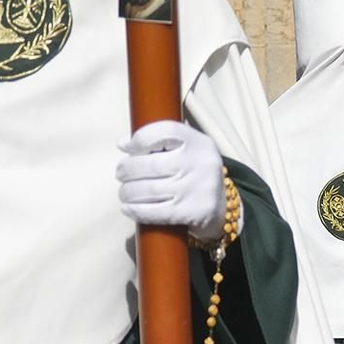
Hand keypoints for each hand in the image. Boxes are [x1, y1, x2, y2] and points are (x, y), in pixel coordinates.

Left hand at [115, 119, 226, 239]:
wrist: (220, 208)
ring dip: (127, 192)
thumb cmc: (192, 174)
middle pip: (148, 164)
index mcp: (199, 143)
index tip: (128, 148)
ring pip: (145, 189)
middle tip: (122, 175)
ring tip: (126, 192)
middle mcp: (201, 163)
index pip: (164, 131)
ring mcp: (198, 189)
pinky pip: (152, 212)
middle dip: (126, 171)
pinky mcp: (193, 212)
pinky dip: (134, 210)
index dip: (139, 139)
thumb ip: (157, 141)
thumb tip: (123, 144)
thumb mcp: (185, 150)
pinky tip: (129, 207)